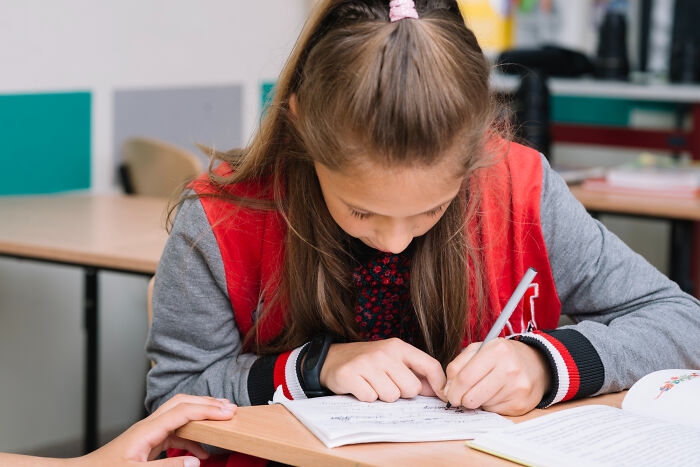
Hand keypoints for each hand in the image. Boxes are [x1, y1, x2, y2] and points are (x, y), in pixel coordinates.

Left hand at [80, 394, 236, 465]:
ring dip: (201, 419)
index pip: (184, 411)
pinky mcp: (146, 444)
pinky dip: (191, 438)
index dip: (208, 410)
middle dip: (207, 403)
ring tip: (220, 426)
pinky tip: (199, 452)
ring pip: (179, 416)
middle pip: (182, 403)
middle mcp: (147, 427)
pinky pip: (174, 432)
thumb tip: (195, 461)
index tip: (229, 413)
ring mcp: (146, 434)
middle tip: (230, 409)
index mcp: (146, 431)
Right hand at [320, 337, 445, 402]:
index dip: (439, 384)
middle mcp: (384, 352)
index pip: (430, 365)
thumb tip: (439, 390)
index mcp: (399, 347)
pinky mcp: (350, 375)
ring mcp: (367, 363)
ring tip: (372, 384)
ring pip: (391, 396)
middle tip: (387, 384)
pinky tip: (360, 387)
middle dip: (401, 392)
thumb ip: (415, 373)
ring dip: (382, 396)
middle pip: (411, 389)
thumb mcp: (393, 361)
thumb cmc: (368, 363)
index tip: (442, 396)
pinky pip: (370, 398)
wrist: (332, 358)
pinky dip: (366, 398)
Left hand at [443, 339, 550, 415]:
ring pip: (481, 405)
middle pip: (470, 397)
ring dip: (477, 401)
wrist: (537, 365)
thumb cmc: (502, 356)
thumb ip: (458, 365)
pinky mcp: (520, 405)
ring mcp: (517, 389)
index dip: (452, 390)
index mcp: (496, 351)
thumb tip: (447, 389)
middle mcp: (509, 369)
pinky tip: (497, 394)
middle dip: (460, 399)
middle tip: (461, 396)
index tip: (449, 394)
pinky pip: (493, 412)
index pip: (464, 378)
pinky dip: (490, 405)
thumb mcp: (479, 349)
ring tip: (484, 389)